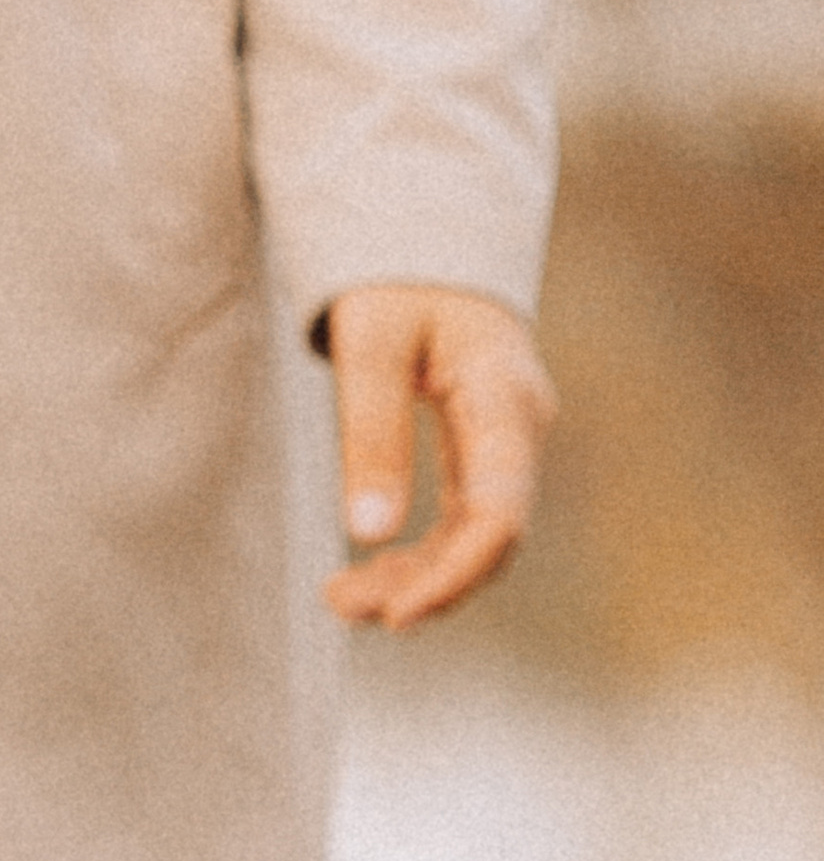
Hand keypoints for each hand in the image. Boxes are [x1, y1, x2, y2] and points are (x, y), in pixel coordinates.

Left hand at [323, 282, 555, 630]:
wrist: (429, 246)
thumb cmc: (397, 281)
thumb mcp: (369, 342)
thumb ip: (371, 431)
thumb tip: (368, 534)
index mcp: (505, 397)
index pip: (500, 512)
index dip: (455, 575)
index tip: (398, 614)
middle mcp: (521, 429)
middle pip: (490, 537)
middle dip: (424, 585)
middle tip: (341, 606)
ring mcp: (508, 446)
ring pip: (476, 537)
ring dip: (417, 577)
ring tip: (340, 599)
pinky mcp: (484, 455)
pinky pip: (463, 520)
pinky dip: (421, 553)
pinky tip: (371, 574)